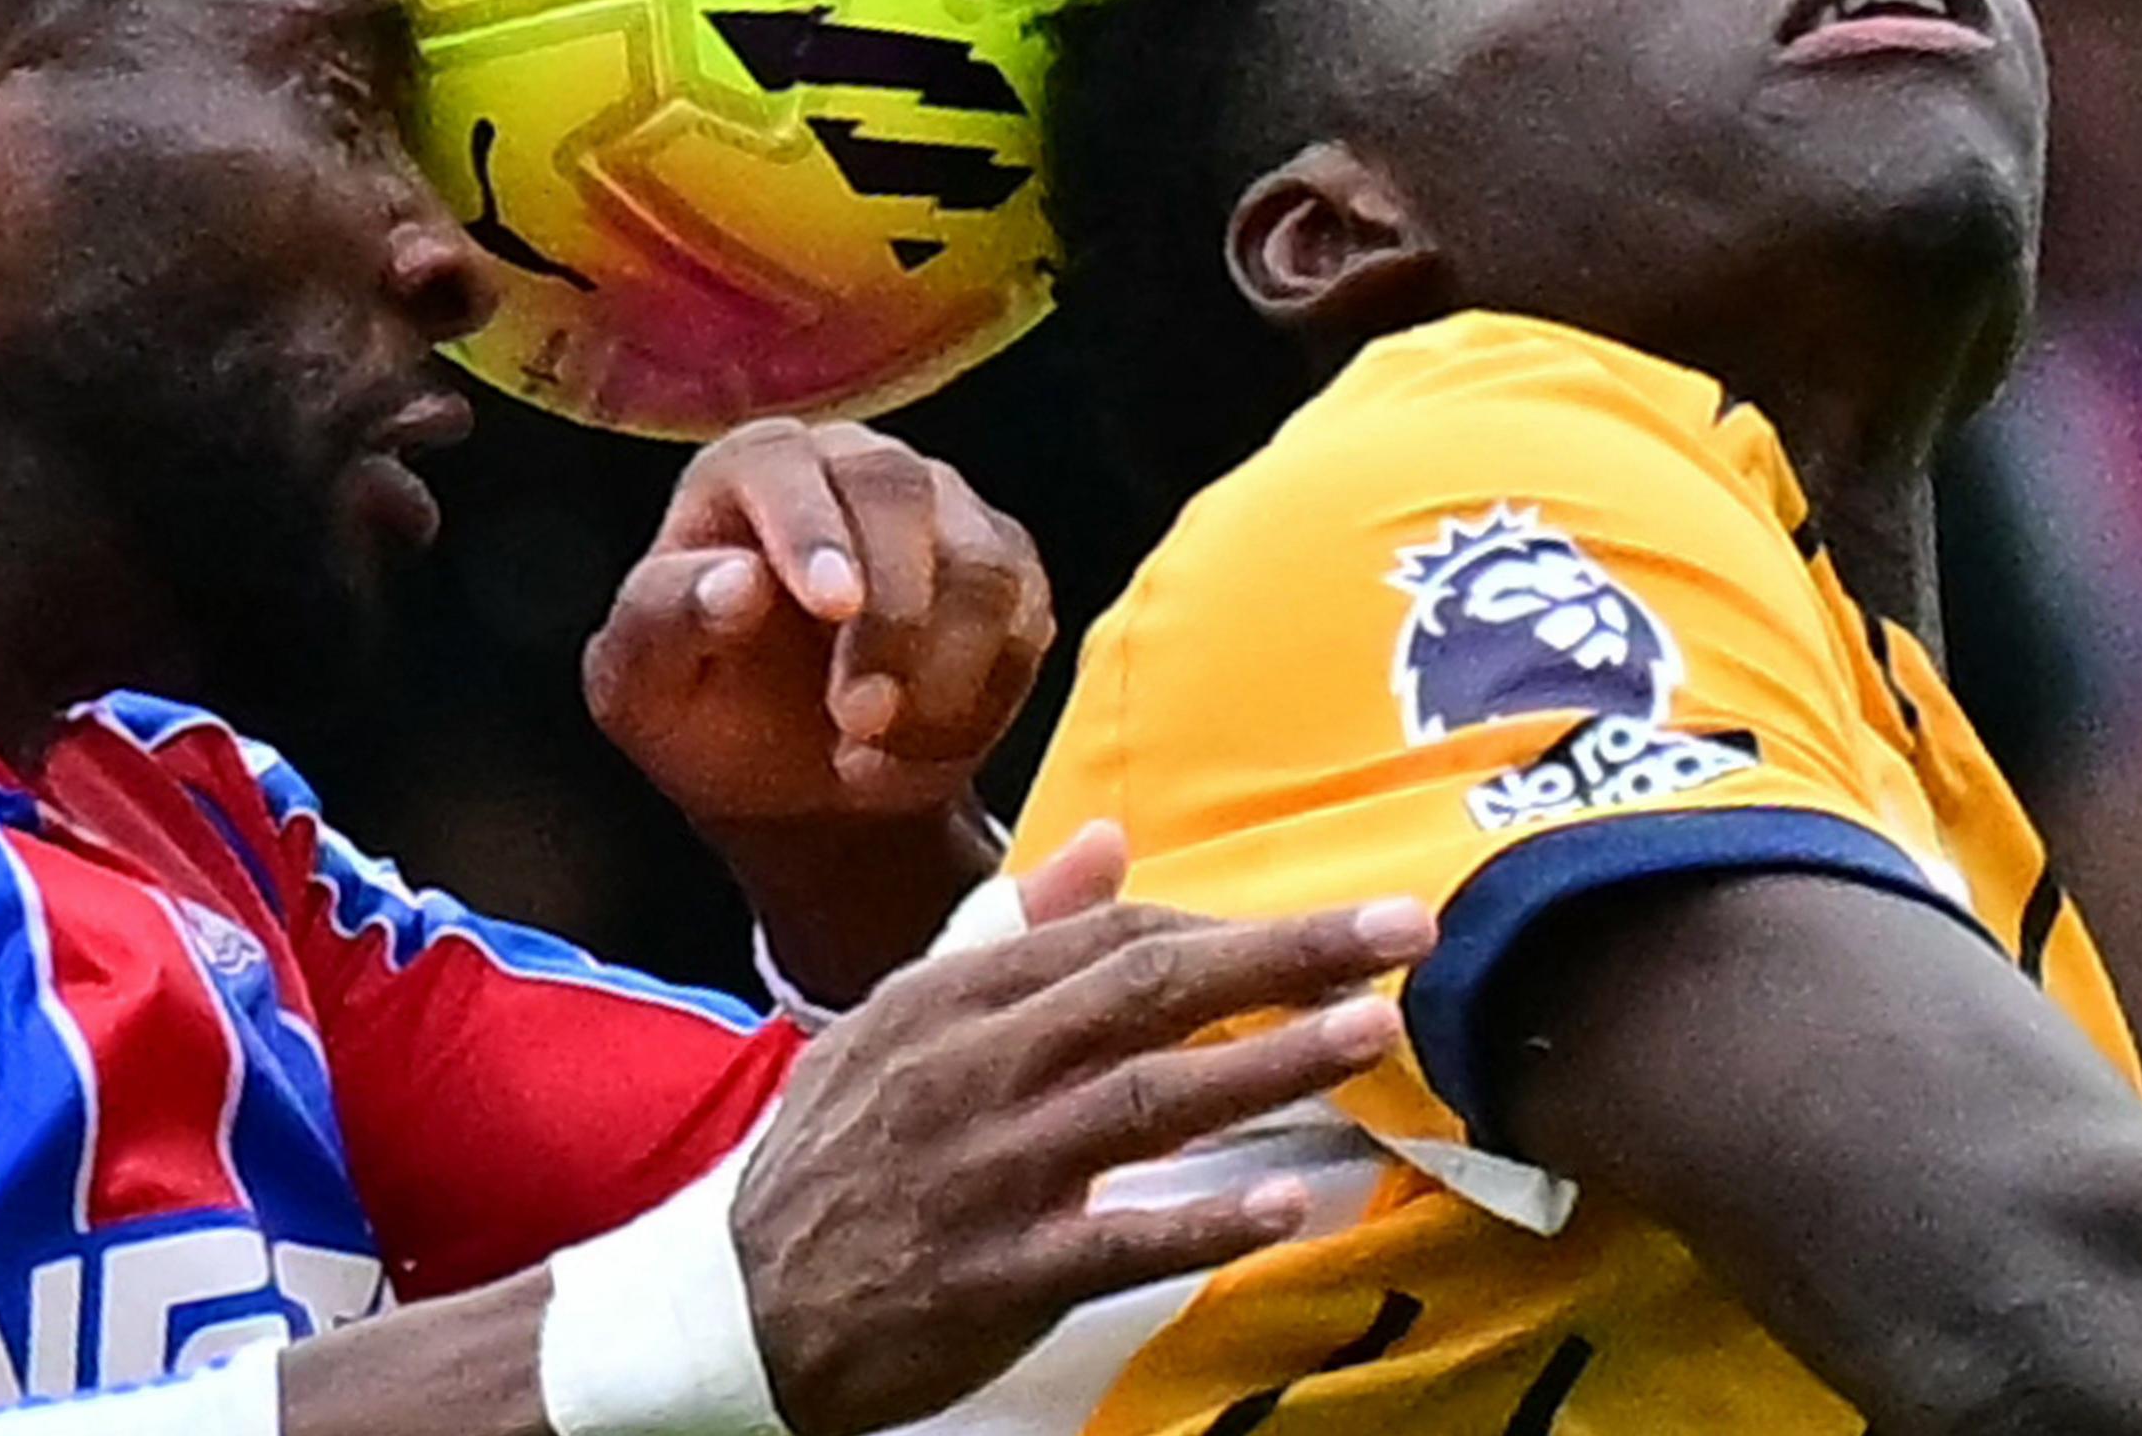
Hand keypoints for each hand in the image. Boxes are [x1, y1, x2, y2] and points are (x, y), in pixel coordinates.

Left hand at [586, 418, 1053, 823]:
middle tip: (857, 720)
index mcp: (750, 468)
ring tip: (869, 756)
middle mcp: (855, 465)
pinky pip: (1026, 627)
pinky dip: (976, 709)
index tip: (831, 607)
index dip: (812, 529)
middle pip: (902, 494)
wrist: (788, 778)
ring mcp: (945, 513)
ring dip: (939, 679)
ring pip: (983, 566)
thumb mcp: (643, 683)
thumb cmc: (699, 707)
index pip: (785, 464)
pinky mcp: (1008, 575)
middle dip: (889, 618)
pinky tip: (911, 755)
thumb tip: (735, 582)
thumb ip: (665, 618)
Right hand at [729, 824, 1434, 1435]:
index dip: (1233, 925)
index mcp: (955, 999)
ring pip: (1148, 1101)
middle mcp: (976, 1069)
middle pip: (1148, 992)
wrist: (738, 1302)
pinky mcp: (999, 1276)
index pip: (1114, 937)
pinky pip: (1115, 1240)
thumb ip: (1010, 929)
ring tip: (1372, 1036)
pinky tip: (1288, 1203)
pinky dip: (1202, 1219)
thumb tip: (1111, 839)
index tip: (1339, 924)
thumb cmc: (839, 1152)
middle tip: (1403, 935)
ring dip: (1269, 1066)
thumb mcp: (901, 1018)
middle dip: (1284, 957)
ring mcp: (990, 1173)